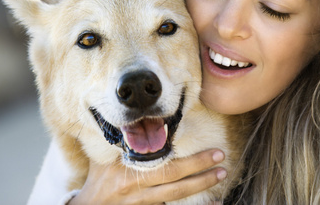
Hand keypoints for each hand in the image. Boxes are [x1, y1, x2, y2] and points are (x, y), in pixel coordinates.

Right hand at [68, 149, 226, 204]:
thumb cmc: (98, 178)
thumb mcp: (105, 158)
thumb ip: (123, 144)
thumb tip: (138, 123)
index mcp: (129, 171)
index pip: (162, 163)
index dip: (187, 159)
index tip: (206, 148)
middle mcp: (138, 188)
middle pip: (174, 178)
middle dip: (199, 166)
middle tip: (220, 156)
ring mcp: (144, 203)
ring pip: (177, 195)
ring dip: (201, 185)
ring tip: (221, 174)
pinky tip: (213, 204)